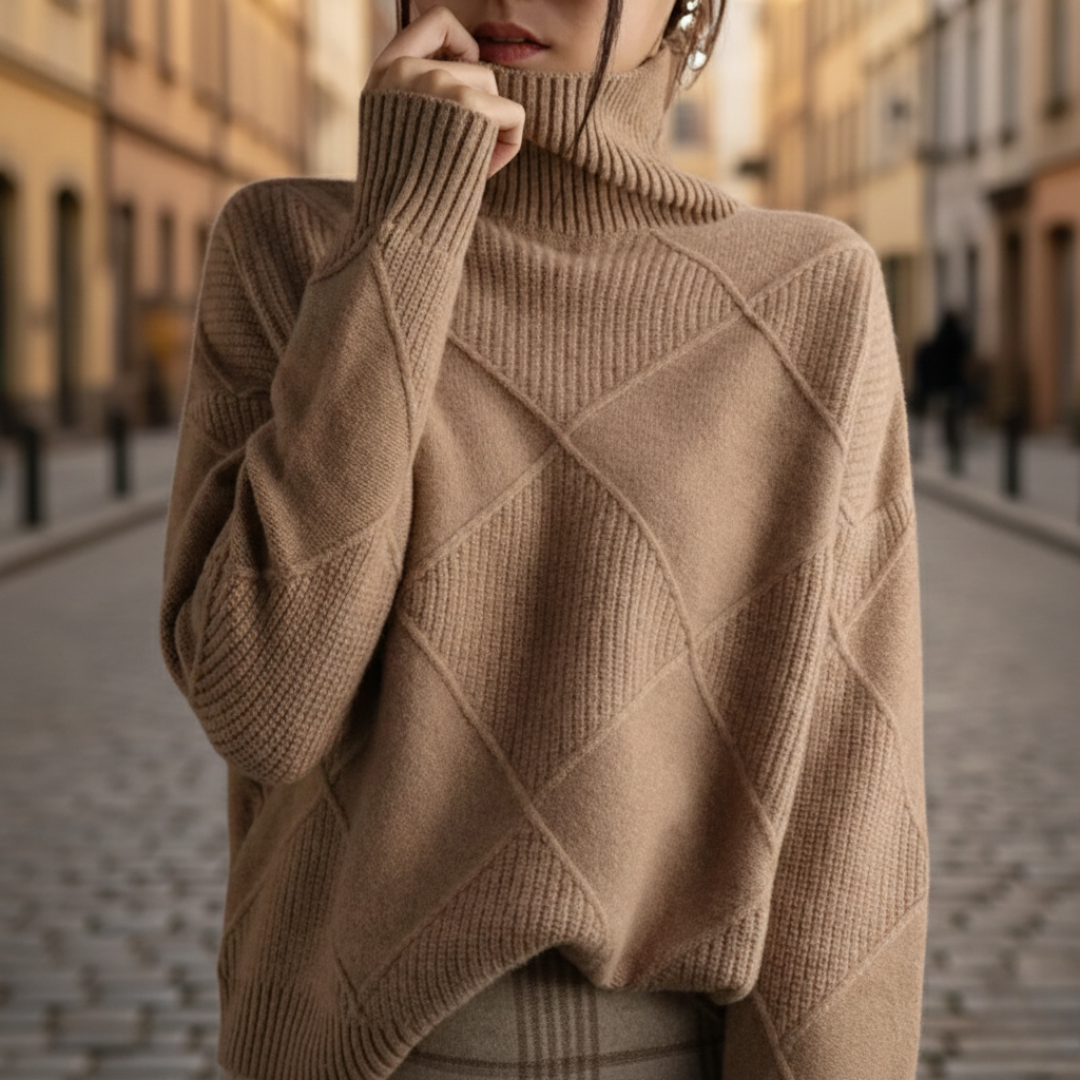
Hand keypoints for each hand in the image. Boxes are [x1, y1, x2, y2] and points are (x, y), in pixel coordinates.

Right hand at [365, 5, 524, 178]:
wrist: (397, 227)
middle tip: (466, 150)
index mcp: (385, 72)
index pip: (434, 19)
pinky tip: (483, 172)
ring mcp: (436, 83)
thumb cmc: (400, 193)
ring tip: (469, 165)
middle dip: (482, 108)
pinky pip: (514, 115)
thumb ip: (415, 96)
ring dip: (493, 128)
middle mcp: (406, 69)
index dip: (462, 42)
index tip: (466, 71)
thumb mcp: (392, 128)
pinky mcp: (468, 104)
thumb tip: (464, 73)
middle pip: (475, 65)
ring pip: (493, 88)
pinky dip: (509, 147)